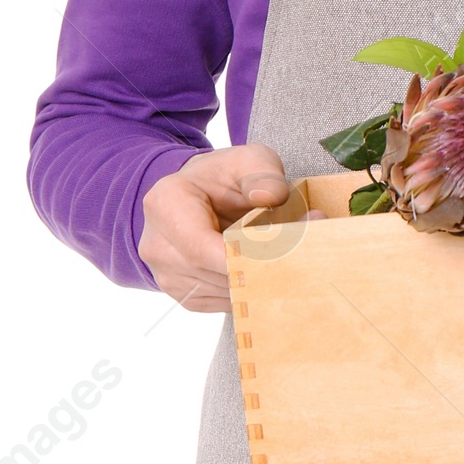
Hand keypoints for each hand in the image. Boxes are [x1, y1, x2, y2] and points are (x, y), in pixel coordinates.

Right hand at [138, 146, 292, 312]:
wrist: (200, 196)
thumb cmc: (225, 177)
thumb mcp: (250, 160)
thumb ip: (264, 174)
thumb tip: (272, 198)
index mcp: (166, 204)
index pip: (201, 247)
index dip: (243, 258)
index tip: (284, 255)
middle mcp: (157, 245)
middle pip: (214, 274)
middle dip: (262, 268)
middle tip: (305, 256)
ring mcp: (166, 275)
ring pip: (222, 293)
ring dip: (260, 282)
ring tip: (289, 259)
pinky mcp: (185, 295)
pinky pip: (224, 304)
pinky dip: (250, 292)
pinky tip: (264, 271)